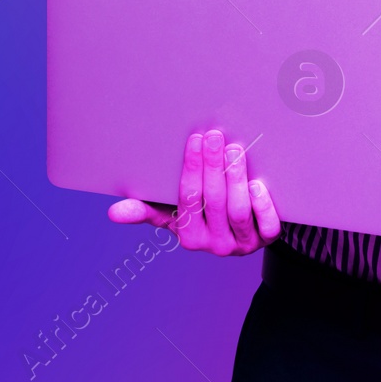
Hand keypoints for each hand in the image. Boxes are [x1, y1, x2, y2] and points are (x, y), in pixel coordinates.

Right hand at [107, 129, 279, 255]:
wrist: (239, 232)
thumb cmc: (200, 215)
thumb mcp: (171, 214)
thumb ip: (145, 211)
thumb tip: (113, 213)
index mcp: (188, 236)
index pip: (188, 198)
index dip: (192, 168)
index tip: (195, 140)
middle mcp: (214, 245)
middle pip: (214, 201)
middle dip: (213, 166)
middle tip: (215, 137)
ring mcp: (242, 244)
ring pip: (238, 211)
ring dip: (236, 178)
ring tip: (235, 150)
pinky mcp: (265, 241)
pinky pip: (267, 227)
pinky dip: (262, 205)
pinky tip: (257, 183)